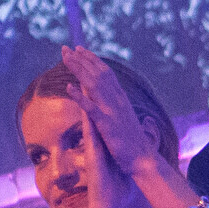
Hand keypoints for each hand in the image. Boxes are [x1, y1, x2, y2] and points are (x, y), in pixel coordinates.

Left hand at [63, 47, 159, 171]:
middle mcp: (117, 100)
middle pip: (98, 73)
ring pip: (93, 84)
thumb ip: (123, 109)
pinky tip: (67, 87)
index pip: (106, 73)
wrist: (144, 159)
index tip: (80, 50)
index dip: (92, 60)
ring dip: (78, 69)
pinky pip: (90, 107)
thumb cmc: (136, 144)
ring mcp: (112, 110)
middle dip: (81, 59)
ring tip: (65, 58)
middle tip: (67, 48)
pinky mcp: (107, 124)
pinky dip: (79, 96)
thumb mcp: (129, 121)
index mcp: (121, 99)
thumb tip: (120, 100)